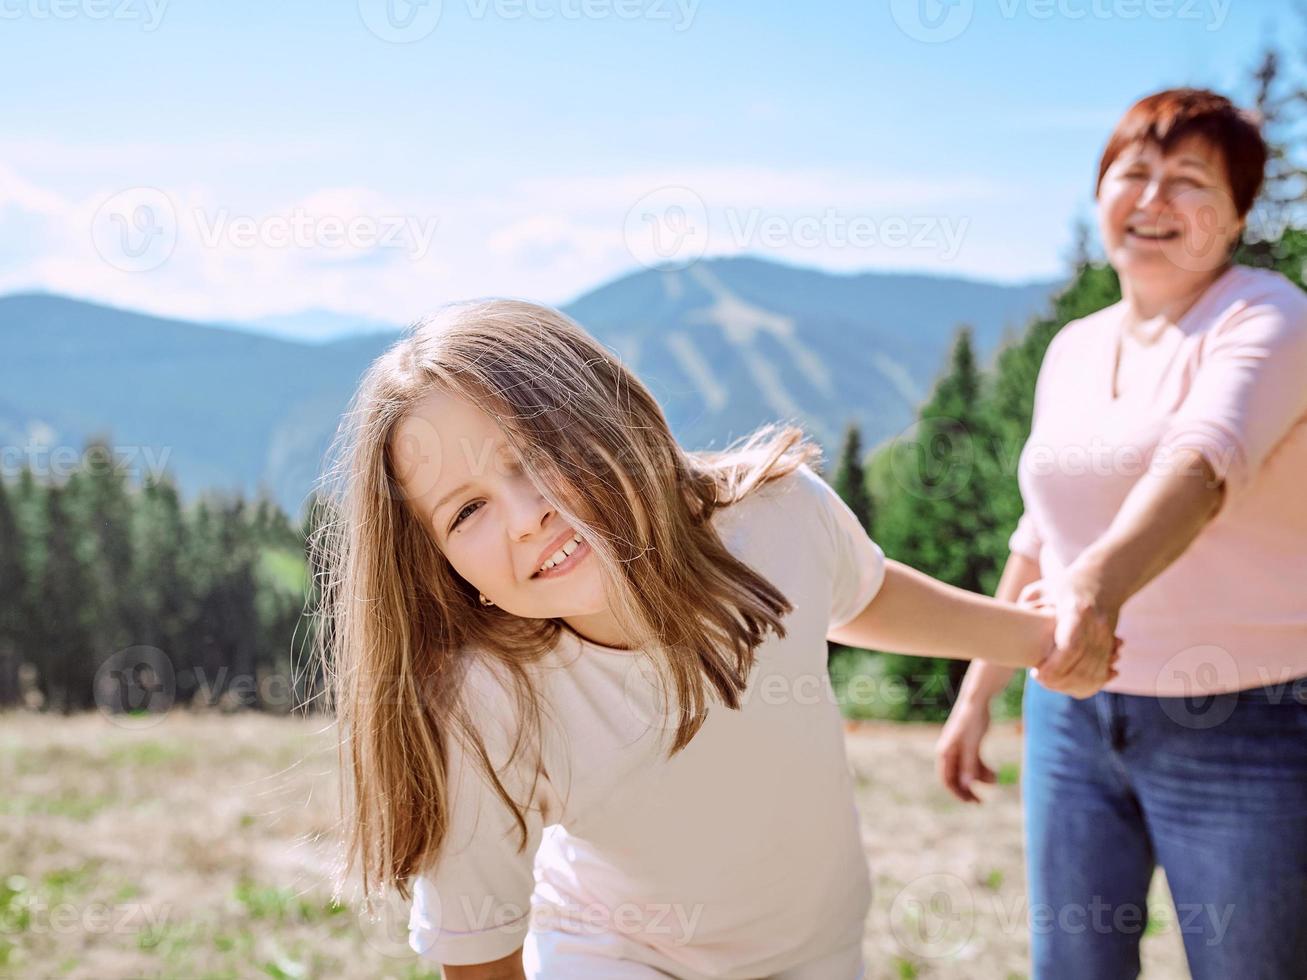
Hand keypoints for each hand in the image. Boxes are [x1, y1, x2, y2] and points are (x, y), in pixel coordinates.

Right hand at [935, 698, 995, 803]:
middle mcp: (950, 751)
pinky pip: (974, 762)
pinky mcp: (969, 744)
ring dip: (980, 778)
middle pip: (956, 777)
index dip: (956, 792)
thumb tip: (966, 785)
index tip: (969, 802)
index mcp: (945, 752)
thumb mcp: (971, 745)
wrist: (977, 700)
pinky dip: (983, 769)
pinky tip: (994, 773)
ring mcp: (959, 748)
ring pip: (967, 770)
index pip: (946, 778)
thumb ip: (969, 765)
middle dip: (967, 789)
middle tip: (979, 802)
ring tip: (995, 779)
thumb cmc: (971, 721)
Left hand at [1020, 578, 1121, 698]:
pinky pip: (1101, 676)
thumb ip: (1027, 609)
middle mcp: (1097, 627)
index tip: (1037, 673)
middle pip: (1082, 666)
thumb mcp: (1042, 590)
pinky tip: (1071, 686)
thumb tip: (1012, 628)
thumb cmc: (1065, 586)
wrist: (1103, 581)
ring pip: (1093, 675)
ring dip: (1070, 686)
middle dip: (1059, 681)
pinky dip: (1087, 686)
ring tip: (1050, 682)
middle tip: (1039, 678)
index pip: (1071, 646)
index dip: (1055, 667)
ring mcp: (1107, 639)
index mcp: (1078, 610)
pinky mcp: (1111, 648)